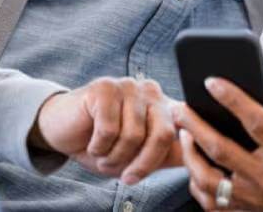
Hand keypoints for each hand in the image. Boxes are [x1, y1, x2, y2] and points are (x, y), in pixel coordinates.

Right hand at [29, 76, 181, 183]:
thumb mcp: (140, 155)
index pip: (180, 134)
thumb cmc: (104, 144)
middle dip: (142, 164)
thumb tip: (200, 162)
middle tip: (125, 176)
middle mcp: (151, 91)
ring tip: (103, 156)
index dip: (164, 160)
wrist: (62, 130)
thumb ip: (169, 153)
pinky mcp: (104, 87)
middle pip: (162, 134)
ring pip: (133, 135)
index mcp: (164, 105)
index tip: (140, 175)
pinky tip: (91, 143)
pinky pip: (109, 129)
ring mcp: (128, 86)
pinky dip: (98, 147)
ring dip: (114, 158)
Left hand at [173, 77, 262, 211]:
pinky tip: (194, 170)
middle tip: (180, 108)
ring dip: (190, 156)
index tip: (213, 83)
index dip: (232, 99)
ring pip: (208, 179)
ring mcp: (253, 199)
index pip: (255, 121)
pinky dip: (198, 186)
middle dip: (195, 125)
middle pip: (221, 148)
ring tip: (184, 136)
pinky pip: (213, 204)